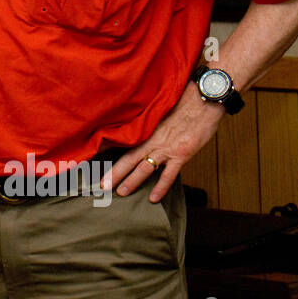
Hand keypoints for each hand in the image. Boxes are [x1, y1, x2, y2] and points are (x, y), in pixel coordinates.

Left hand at [105, 84, 222, 201]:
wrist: (203, 100)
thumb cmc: (183, 102)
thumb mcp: (160, 111)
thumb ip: (149, 123)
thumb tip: (140, 129)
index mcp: (146, 129)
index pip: (123, 143)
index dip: (108, 152)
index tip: (94, 160)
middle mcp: (153, 140)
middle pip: (128, 158)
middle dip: (114, 173)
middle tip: (101, 185)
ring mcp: (167, 148)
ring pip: (144, 168)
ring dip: (132, 181)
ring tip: (120, 192)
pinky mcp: (182, 154)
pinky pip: (169, 174)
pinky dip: (161, 187)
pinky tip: (153, 198)